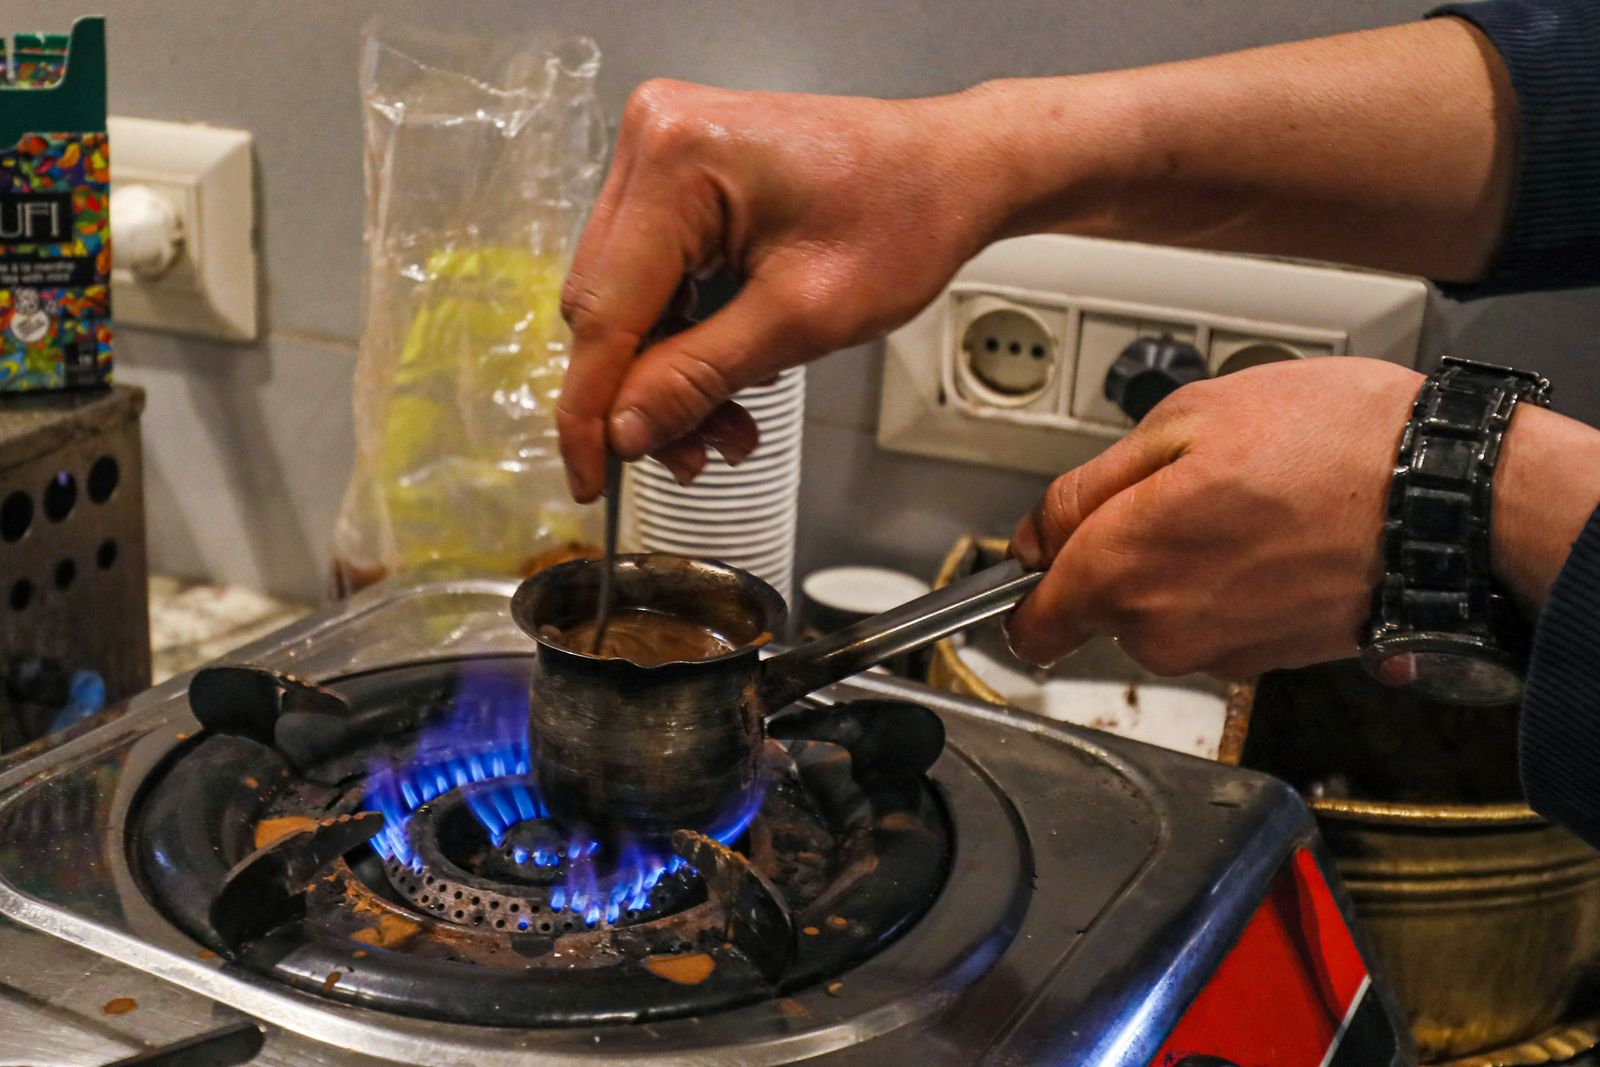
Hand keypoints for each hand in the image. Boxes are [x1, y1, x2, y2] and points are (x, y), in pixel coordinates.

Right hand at [557, 80, 1010, 500]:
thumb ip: (699, 378)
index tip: (589, 482)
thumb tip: (623, 433)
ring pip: (626, 304)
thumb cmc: (904, 220)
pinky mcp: (677, 178)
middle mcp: (652, 141)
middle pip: (605, 308)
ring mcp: (661, 156)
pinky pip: (654, 281)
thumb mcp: (803, 320)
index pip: (604, 311)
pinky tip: (728, 379)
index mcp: (676, 160)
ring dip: (668, 377)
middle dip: (642, 396)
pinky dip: (685, 341)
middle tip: (693, 458)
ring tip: (729, 428)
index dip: (590, 411)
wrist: (951, 171)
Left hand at [1005, 357, 1422, 678]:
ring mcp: (1217, 655)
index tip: (1043, 548)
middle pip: (1097, 608)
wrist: (1452, 500)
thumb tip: (1032, 537)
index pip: (1029, 622)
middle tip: (1179, 488)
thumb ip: (1087, 488)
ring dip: (1179, 566)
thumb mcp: (1184, 420)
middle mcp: (1161, 631)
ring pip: (1158, 615)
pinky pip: (1214, 623)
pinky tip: (1273, 535)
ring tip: (1242, 504)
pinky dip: (1228, 585)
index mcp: (1123, 569)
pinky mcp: (1267, 662)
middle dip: (1118, 553)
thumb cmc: (1331, 445)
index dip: (1029, 578)